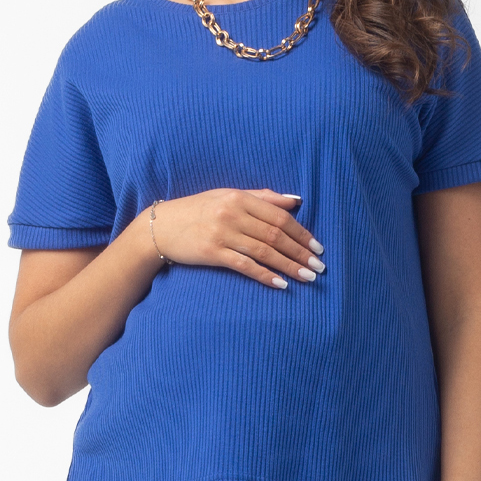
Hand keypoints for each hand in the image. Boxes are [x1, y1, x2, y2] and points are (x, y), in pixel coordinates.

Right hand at [151, 189, 324, 290]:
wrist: (161, 227)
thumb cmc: (197, 210)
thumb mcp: (228, 195)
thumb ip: (262, 197)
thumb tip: (295, 201)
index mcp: (239, 197)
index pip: (279, 216)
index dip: (302, 233)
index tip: (317, 247)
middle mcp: (232, 214)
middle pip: (276, 235)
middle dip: (301, 252)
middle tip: (319, 266)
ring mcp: (222, 234)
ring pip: (265, 251)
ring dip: (289, 266)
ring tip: (308, 277)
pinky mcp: (212, 253)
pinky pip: (245, 266)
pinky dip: (265, 276)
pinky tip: (281, 285)